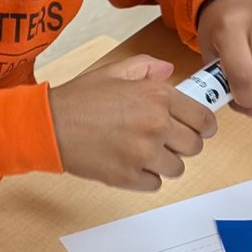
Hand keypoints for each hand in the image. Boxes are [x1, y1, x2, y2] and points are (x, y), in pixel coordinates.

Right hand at [49, 54, 215, 190]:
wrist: (48, 126)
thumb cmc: (77, 99)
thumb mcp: (112, 72)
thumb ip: (145, 68)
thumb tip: (168, 71)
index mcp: (157, 97)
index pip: (204, 119)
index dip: (203, 125)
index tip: (198, 128)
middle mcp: (156, 125)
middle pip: (194, 146)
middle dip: (182, 143)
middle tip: (163, 139)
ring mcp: (144, 154)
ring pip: (177, 167)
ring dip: (164, 161)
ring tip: (141, 152)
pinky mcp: (129, 177)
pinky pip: (155, 183)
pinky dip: (145, 177)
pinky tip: (129, 163)